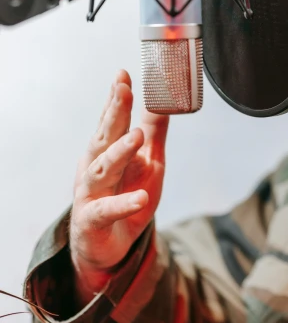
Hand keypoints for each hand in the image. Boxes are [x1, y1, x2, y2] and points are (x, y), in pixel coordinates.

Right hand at [70, 69, 168, 304]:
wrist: (109, 247)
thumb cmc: (127, 198)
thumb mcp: (148, 163)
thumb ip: (153, 134)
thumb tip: (162, 102)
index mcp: (106, 151)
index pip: (111, 120)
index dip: (116, 98)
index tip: (123, 74)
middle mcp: (93, 168)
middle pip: (103, 137)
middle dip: (113, 113)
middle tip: (124, 90)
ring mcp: (90, 194)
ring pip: (101, 169)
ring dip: (119, 152)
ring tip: (137, 136)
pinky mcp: (92, 221)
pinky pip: (106, 211)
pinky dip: (123, 204)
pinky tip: (139, 198)